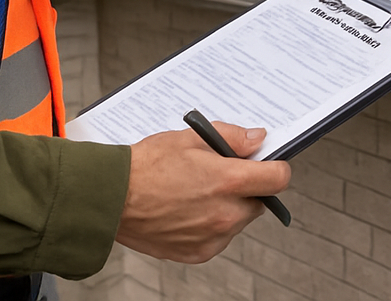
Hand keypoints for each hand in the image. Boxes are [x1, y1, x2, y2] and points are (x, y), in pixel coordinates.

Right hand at [117, 121, 290, 262]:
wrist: (112, 199)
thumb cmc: (146, 166)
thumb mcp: (191, 138)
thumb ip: (232, 137)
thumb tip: (257, 140)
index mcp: (229, 181)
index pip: (278, 178)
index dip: (275, 168)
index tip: (267, 165)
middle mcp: (226, 214)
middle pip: (258, 201)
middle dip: (246, 188)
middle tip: (219, 176)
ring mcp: (214, 237)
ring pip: (238, 220)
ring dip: (228, 208)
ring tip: (196, 193)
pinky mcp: (199, 253)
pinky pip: (219, 237)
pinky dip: (210, 226)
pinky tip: (188, 211)